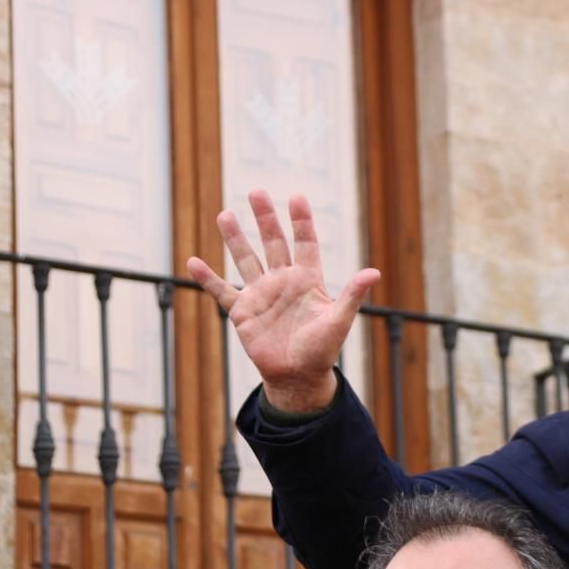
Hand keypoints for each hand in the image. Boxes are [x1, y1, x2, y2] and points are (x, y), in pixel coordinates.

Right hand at [186, 191, 378, 411]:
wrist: (298, 376)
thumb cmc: (322, 349)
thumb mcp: (339, 321)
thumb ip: (352, 295)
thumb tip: (374, 272)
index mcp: (308, 281)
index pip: (305, 244)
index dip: (301, 222)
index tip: (297, 197)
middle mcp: (283, 282)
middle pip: (273, 243)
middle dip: (265, 219)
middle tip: (256, 192)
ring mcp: (261, 295)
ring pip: (246, 260)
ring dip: (235, 238)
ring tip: (225, 214)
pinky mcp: (242, 311)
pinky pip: (221, 291)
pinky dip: (208, 278)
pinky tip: (193, 261)